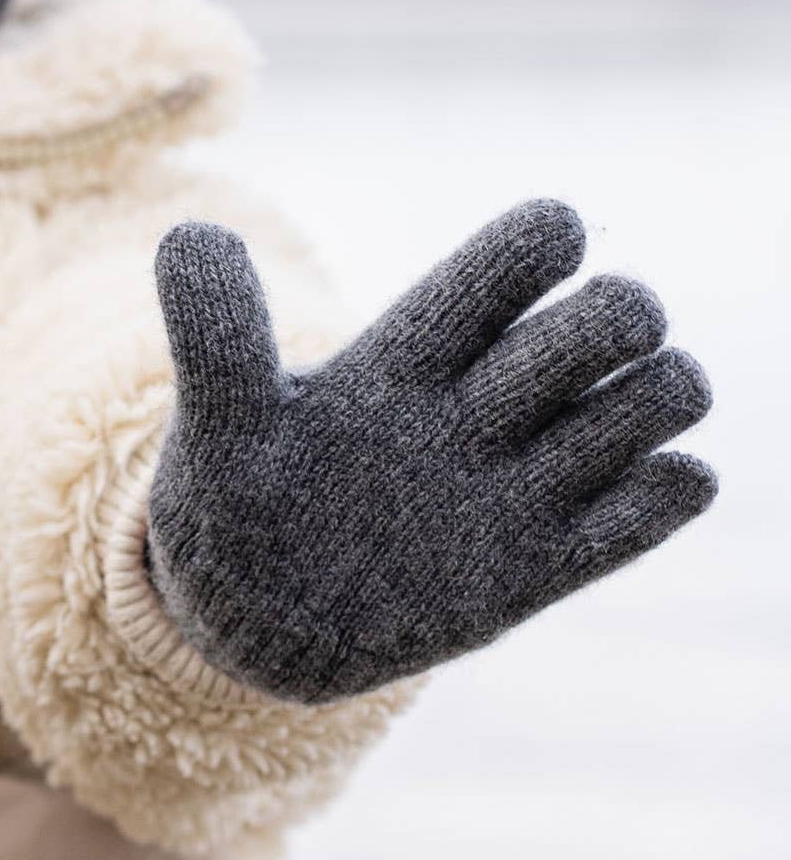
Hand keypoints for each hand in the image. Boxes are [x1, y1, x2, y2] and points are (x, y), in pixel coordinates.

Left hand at [142, 197, 716, 702]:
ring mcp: (523, 481)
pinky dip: (668, 489)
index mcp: (412, 354)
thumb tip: (191, 234)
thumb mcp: (218, 426)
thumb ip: (215, 336)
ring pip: (659, 395)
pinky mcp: (547, 562)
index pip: (511, 260)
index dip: (541, 242)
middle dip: (612, 321)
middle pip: (611, 317)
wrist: (252, 625)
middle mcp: (484, 404)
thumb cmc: (231, 508)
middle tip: (530, 388)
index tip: (540, 251)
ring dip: (651, 401)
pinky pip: (663, 498)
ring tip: (569, 452)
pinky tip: (612, 503)